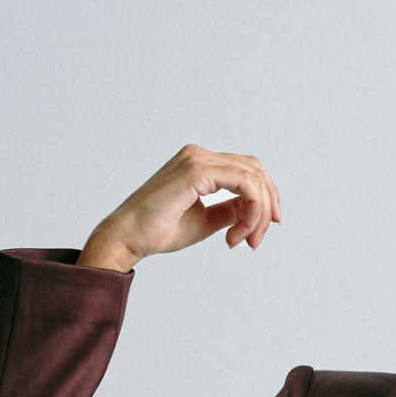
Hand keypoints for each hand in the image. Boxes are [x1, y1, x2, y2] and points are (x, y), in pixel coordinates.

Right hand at [77, 145, 282, 271]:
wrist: (129, 236)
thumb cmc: (159, 230)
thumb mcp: (206, 220)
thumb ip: (229, 210)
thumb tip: (252, 210)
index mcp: (199, 163)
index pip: (247, 171)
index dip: (264, 200)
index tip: (259, 233)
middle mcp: (199, 155)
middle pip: (255, 170)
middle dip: (266, 208)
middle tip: (255, 241)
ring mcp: (197, 159)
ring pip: (254, 177)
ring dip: (259, 214)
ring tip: (243, 240)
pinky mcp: (197, 171)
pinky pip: (245, 184)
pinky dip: (251, 211)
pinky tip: (235, 234)